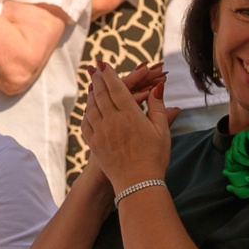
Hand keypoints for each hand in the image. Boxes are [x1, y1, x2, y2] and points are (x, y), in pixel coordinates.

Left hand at [80, 63, 173, 187]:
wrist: (138, 184)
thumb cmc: (155, 157)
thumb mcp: (162, 131)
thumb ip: (158, 106)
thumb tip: (158, 86)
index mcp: (130, 115)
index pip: (117, 88)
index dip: (109, 74)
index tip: (103, 64)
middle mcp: (112, 121)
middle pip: (101, 94)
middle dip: (97, 79)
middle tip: (93, 69)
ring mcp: (101, 133)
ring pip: (92, 107)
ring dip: (91, 94)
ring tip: (91, 86)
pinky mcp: (94, 144)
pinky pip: (87, 123)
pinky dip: (87, 113)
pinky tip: (88, 109)